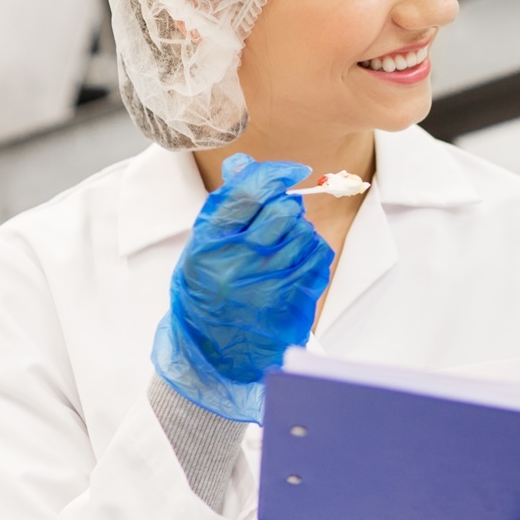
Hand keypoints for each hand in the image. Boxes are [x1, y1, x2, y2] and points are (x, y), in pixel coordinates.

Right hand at [153, 153, 333, 421]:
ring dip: (300, 232)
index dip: (277, 174)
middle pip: (281, 210)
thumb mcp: (202, 250)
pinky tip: (297, 263)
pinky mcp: (291, 299)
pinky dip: (313, 253)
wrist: (211, 356)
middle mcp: (236, 262)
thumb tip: (243, 163)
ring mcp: (266, 282)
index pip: (248, 192)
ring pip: (304, 232)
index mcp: (208, 244)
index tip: (295, 170)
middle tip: (281, 219)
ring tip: (283, 247)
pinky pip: (318, 257)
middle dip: (288, 208)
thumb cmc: (207, 295)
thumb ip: (225, 208)